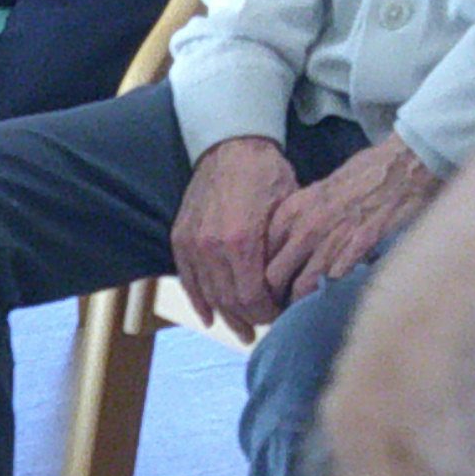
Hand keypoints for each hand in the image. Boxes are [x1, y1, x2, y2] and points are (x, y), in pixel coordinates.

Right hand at [169, 135, 296, 339]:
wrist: (231, 145)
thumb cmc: (266, 174)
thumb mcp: (288, 211)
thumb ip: (284, 252)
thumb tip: (294, 288)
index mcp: (242, 241)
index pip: (253, 297)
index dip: (267, 313)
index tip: (280, 317)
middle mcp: (212, 247)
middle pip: (230, 301)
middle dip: (249, 318)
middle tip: (264, 327)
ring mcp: (193, 245)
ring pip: (209, 295)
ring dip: (227, 316)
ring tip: (242, 330)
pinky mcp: (180, 239)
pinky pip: (188, 281)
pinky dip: (199, 302)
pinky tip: (210, 318)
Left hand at [262, 138, 440, 304]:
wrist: (402, 167)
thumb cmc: (364, 176)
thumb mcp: (318, 191)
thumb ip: (299, 220)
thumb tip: (288, 248)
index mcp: (291, 212)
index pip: (261, 256)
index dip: (263, 276)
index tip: (270, 289)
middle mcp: (305, 228)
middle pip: (273, 277)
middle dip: (274, 297)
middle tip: (280, 310)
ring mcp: (330, 242)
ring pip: (299, 289)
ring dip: (298, 306)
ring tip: (301, 316)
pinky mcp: (356, 253)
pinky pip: (331, 287)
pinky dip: (328, 301)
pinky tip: (329, 306)